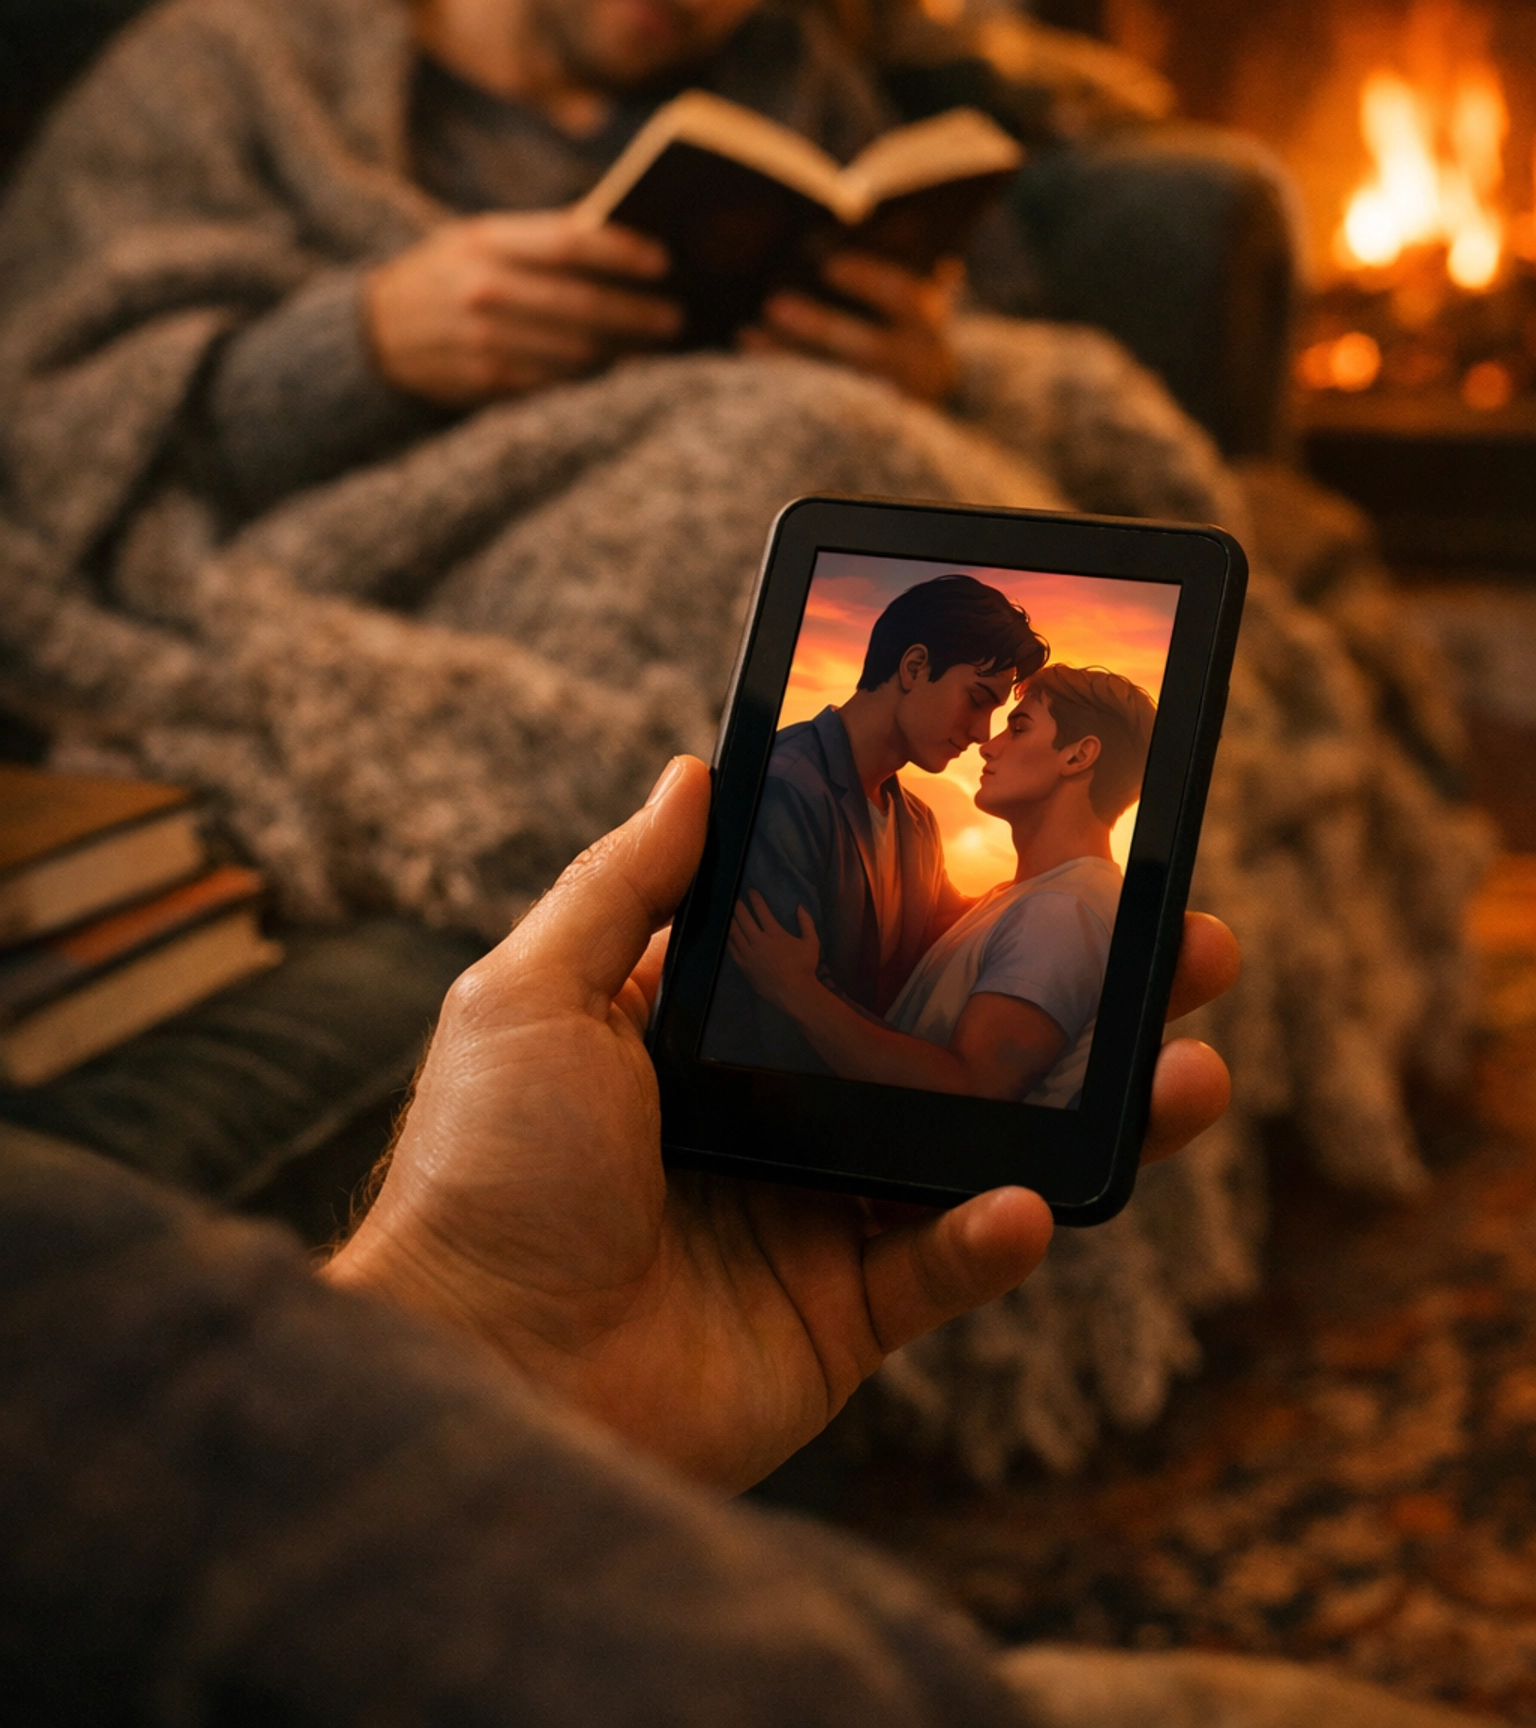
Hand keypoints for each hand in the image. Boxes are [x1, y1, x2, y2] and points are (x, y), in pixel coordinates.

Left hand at [326, 759, 1237, 1492]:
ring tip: (1194, 1066)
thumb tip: (698, 766)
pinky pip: (942, 1267)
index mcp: (721, 1024)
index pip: (867, 937)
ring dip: (1095, 1107)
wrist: (473, 1372)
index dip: (961, 890)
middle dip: (1079, 991)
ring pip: (987, 1144)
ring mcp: (822, 1211)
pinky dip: (993, 1236)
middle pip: (961, 1034)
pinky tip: (1031, 1201)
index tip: (1055, 832)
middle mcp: (786, 1105)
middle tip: (1186, 938)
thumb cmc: (482, 1173)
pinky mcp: (842, 1318)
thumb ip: (627, 885)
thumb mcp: (534, 996)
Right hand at [363, 210, 681, 404]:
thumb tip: (618, 236)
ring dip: (623, 353)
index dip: (622, 253)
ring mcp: (483, 340)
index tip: (663, 262)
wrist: (375, 333)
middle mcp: (483, 289)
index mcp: (486, 242)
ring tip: (656, 348)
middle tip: (676, 319)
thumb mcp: (476, 238)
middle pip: (582, 305)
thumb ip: (539, 237)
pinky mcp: (486, 382)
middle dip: (637, 314)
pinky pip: (554, 383)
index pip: (569, 243)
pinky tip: (616, 374)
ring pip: (575, 351)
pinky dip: (592, 380)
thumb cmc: (447, 274)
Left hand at [728, 891, 821, 1009]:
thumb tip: (799, 906)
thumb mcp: (812, 942)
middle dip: (739, 906)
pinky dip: (729, 939)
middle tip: (736, 899)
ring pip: (735, 933)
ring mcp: (749, 954)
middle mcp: (758, 941)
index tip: (751, 891)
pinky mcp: (744, 965)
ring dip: (731, 920)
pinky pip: (732, 949)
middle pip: (744, 919)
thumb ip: (806, 923)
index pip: (761, 911)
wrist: (793, 992)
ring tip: (728, 912)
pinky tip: (727, 934)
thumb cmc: (804, 967)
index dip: (756, 899)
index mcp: (774, 933)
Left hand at [740, 252, 962, 404]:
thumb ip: (879, 275)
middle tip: (773, 305)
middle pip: (866, 350)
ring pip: (835, 383)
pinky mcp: (858, 421)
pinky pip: (816, 405)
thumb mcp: (902, 301)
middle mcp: (913, 366)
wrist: (923, 389)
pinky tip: (747, 363)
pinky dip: (781, 383)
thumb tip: (826, 232)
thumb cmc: (898, 325)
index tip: (830, 266)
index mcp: (925, 325)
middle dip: (819, 327)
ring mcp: (887, 400)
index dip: (869, 282)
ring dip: (788, 359)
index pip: (903, 299)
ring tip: (746, 336)